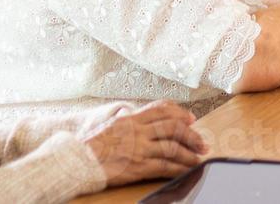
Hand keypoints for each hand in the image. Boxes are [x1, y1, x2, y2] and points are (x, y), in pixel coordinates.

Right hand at [82, 100, 208, 186]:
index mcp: (131, 119)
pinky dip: (178, 168)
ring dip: (189, 153)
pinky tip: (186, 170)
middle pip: (172, 127)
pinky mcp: (138, 165)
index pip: (161, 109)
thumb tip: (136, 118)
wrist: (78, 161)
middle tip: (201, 142)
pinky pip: (164, 166)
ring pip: (172, 146)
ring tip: (198, 158)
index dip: (179, 112)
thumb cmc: (90, 146)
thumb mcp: (110, 125)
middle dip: (191, 134)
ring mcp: (139, 148)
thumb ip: (127, 121)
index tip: (191, 118)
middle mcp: (138, 130)